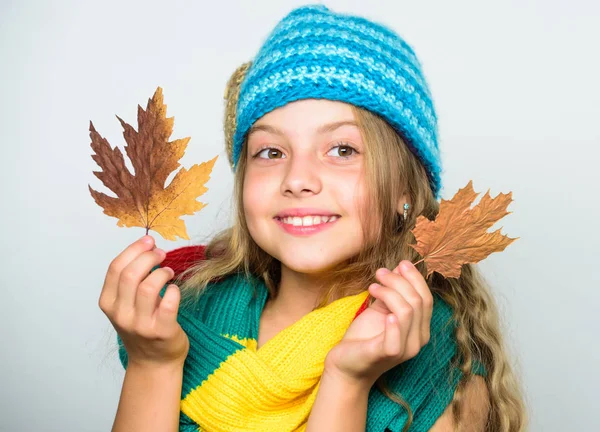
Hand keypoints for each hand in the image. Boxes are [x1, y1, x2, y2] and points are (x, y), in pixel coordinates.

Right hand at [98, 235, 188, 367]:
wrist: (153, 362)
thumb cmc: (142, 327)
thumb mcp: (125, 304)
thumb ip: (129, 280)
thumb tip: (146, 246)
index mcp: (108, 303)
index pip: (115, 268)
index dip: (133, 249)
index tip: (148, 241)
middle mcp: (121, 315)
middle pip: (130, 274)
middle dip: (148, 257)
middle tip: (161, 254)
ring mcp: (140, 325)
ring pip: (148, 287)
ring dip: (162, 272)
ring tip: (168, 272)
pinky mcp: (161, 331)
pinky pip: (169, 302)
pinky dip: (173, 290)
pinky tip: (174, 289)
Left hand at [324, 260, 432, 386]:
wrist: (346, 363)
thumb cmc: (364, 336)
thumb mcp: (381, 309)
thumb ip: (393, 293)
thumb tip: (401, 267)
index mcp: (420, 327)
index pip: (426, 298)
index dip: (415, 278)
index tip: (400, 263)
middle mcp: (418, 339)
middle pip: (418, 301)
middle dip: (399, 281)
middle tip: (380, 273)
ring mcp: (405, 349)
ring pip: (407, 311)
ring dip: (389, 292)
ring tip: (372, 287)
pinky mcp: (388, 354)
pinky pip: (397, 336)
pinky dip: (392, 322)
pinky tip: (383, 312)